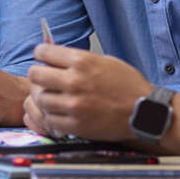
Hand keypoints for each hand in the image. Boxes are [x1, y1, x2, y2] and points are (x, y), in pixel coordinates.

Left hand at [25, 44, 150, 140]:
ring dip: (43, 97)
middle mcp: (74, 81)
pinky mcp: (76, 125)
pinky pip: (50, 120)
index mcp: (81, 61)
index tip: (42, 59)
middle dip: (37, 75)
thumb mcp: (104, 61)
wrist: (144, 111)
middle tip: (43, 79)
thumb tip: (54, 55)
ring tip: (52, 97)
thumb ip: (78, 59)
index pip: (43, 53)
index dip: (40, 55)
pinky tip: (60, 112)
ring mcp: (74, 105)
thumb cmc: (127, 85)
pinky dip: (52, 116)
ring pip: (39, 99)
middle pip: (35, 75)